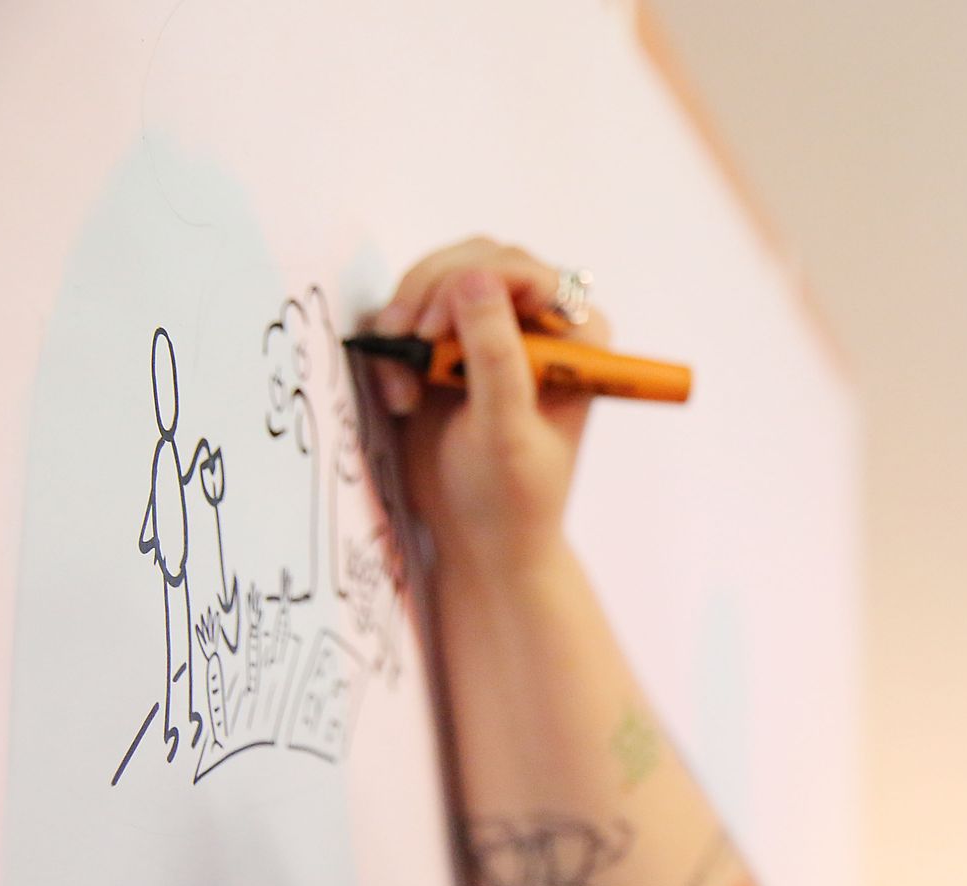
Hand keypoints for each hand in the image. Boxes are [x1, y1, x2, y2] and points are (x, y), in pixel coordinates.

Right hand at [370, 237, 613, 574]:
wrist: (483, 542)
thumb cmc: (511, 497)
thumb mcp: (506, 430)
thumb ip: (495, 355)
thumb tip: (475, 278)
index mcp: (575, 337)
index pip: (521, 270)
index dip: (468, 284)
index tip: (431, 333)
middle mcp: (537, 324)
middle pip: (474, 261)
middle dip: (428, 295)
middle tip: (405, 342)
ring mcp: (490, 332)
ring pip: (434, 280)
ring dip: (404, 322)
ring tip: (401, 387)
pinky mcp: (447, 349)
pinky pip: (407, 315)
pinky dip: (391, 346)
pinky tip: (399, 398)